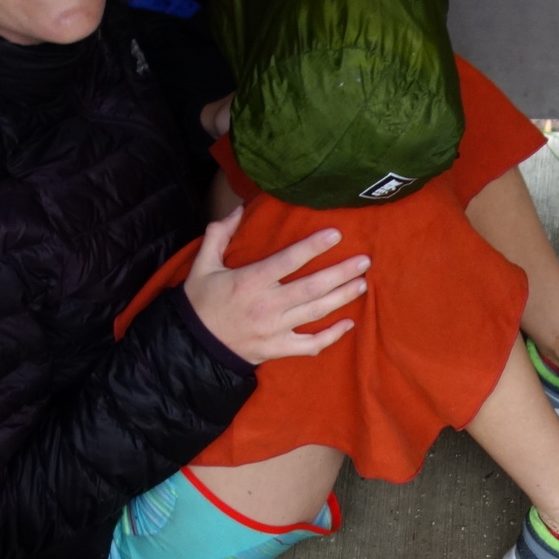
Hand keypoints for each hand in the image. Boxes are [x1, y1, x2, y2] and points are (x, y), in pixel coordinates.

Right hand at [180, 205, 368, 363]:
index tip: (336, 234)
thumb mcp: (202, 265)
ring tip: (362, 284)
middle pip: (312, 287)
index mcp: (249, 281)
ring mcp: (274, 330)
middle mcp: (266, 305)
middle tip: (364, 261)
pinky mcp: (277, 349)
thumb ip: (219, 234)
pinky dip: (331, 337)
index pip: (287, 261)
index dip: (313, 247)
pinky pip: (310, 345)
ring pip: (316, 312)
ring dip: (342, 298)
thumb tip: (239, 209)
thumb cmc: (200, 302)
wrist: (193, 345)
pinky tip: (349, 324)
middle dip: (341, 273)